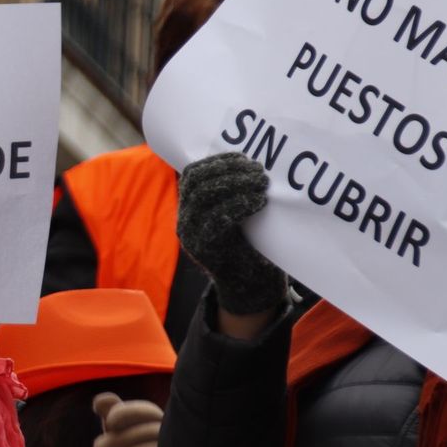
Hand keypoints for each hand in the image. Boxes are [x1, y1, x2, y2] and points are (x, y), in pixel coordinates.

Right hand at [176, 152, 287, 316]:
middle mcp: (185, 222)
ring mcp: (192, 236)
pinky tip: (259, 202)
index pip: (192, 174)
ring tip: (262, 183)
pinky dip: (240, 204)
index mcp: (189, 210)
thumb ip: (233, 194)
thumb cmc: (250, 247)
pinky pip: (218, 218)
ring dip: (237, 184)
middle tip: (258, 170)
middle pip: (198, 183)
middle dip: (229, 170)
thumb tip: (249, 162)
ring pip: (205, 197)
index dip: (217, 162)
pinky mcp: (206, 249)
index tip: (244, 158)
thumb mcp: (236, 216)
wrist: (252, 288)